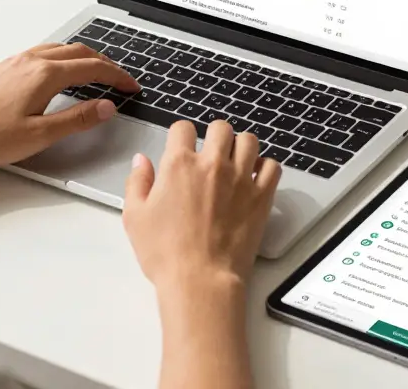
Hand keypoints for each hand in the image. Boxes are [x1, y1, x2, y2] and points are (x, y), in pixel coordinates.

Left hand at [0, 42, 139, 167]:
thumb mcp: (40, 135)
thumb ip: (77, 119)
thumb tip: (106, 107)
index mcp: (44, 75)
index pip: (93, 68)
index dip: (117, 77)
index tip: (131, 87)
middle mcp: (31, 61)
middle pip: (80, 52)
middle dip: (105, 64)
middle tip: (120, 80)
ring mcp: (16, 61)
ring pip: (61, 49)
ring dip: (85, 58)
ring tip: (97, 74)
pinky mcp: (5, 68)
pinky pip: (44, 52)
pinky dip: (64, 58)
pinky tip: (62, 73)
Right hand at [122, 120, 280, 292]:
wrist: (201, 280)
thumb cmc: (166, 253)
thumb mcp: (135, 217)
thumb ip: (137, 182)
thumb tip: (141, 161)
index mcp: (179, 165)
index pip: (183, 128)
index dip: (180, 136)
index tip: (181, 147)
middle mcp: (213, 164)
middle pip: (221, 127)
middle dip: (214, 135)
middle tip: (210, 152)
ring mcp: (241, 178)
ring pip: (249, 140)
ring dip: (241, 146)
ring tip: (234, 161)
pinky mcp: (262, 196)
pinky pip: (272, 166)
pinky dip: (265, 167)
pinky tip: (254, 178)